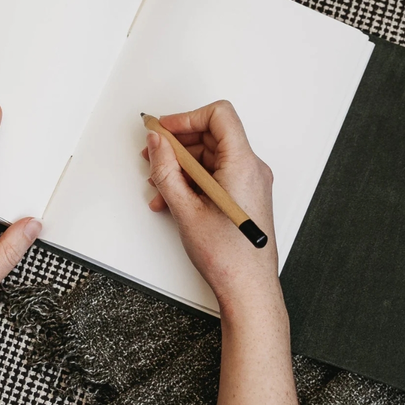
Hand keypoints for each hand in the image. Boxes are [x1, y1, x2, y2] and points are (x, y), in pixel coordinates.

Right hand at [143, 100, 279, 314]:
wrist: (248, 289)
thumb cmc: (228, 257)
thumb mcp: (185, 209)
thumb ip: (166, 169)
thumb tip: (157, 143)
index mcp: (243, 164)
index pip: (218, 115)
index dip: (187, 118)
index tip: (164, 130)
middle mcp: (251, 168)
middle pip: (211, 135)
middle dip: (178, 144)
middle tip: (153, 154)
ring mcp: (249, 182)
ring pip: (209, 157)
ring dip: (181, 166)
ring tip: (159, 186)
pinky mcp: (243, 194)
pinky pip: (214, 174)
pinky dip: (192, 180)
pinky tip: (172, 198)